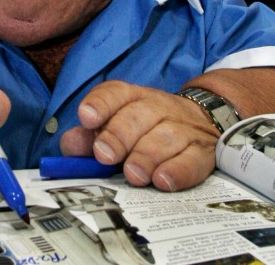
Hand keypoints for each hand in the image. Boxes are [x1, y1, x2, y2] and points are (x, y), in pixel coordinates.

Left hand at [59, 81, 219, 190]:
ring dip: (146, 156)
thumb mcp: (117, 126)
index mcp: (133, 98)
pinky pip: (193, 160)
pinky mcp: (202, 152)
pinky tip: (163, 181)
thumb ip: (90, 137)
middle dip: (119, 136)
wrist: (204, 121)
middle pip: (138, 116)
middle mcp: (158, 108)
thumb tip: (70, 144)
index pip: (115, 93)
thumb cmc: (148, 128)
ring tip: (132, 175)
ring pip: (165, 137)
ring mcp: (183, 128)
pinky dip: (178, 171)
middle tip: (105, 156)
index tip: (86, 118)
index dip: (100, 104)